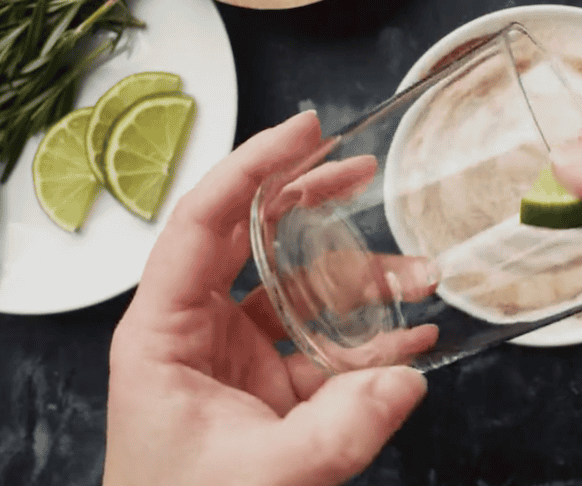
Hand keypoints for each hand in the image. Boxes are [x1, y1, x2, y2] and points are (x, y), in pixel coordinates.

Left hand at [104, 110, 426, 485]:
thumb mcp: (264, 478)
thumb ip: (340, 431)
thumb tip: (408, 378)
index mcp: (162, 333)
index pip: (202, 223)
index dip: (252, 167)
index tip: (303, 130)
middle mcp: (194, 332)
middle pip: (251, 237)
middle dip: (310, 200)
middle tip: (361, 168)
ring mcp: (233, 358)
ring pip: (296, 289)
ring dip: (359, 279)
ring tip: (419, 275)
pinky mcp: (267, 387)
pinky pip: (321, 344)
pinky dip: (368, 337)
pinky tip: (412, 336)